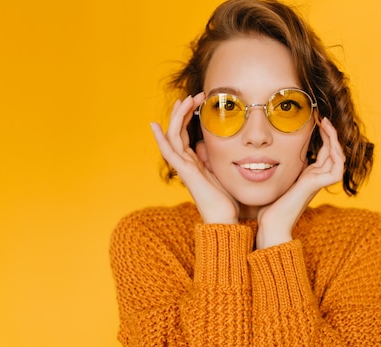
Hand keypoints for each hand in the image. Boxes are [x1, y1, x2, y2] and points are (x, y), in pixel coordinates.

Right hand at [150, 94, 239, 223]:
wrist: (225, 218)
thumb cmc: (225, 200)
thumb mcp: (220, 173)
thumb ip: (211, 159)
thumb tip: (203, 146)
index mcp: (194, 162)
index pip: (186, 134)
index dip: (189, 116)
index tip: (199, 100)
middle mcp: (186, 163)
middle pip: (178, 131)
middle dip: (184, 111)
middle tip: (195, 94)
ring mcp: (183, 167)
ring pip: (173, 136)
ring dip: (178, 116)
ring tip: (186, 99)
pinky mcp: (185, 172)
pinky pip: (169, 152)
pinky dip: (160, 138)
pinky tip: (155, 125)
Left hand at [256, 117, 345, 248]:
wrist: (269, 225)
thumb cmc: (267, 207)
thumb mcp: (271, 179)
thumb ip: (274, 167)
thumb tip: (260, 152)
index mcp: (307, 176)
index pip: (324, 152)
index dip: (323, 136)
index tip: (315, 119)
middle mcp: (315, 179)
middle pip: (333, 151)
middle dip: (330, 133)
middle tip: (322, 118)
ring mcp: (317, 183)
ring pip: (339, 158)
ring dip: (334, 139)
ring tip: (325, 124)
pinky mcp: (315, 186)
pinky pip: (337, 170)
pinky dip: (337, 155)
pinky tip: (327, 141)